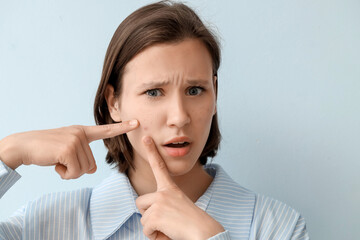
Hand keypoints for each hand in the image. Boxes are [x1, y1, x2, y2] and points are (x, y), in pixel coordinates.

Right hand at [0, 120, 138, 178]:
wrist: (24, 146)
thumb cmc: (46, 149)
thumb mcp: (67, 150)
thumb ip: (81, 157)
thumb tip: (90, 171)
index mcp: (82, 132)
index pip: (105, 130)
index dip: (122, 127)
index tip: (137, 123)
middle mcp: (81, 133)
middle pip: (92, 165)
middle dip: (76, 169)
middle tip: (61, 160)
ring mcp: (75, 140)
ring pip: (84, 170)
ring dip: (70, 172)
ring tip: (57, 161)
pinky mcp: (69, 149)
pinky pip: (75, 173)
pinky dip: (65, 174)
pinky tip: (55, 164)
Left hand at [136, 136, 224, 239]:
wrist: (204, 232)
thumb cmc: (193, 224)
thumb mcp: (178, 208)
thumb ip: (164, 207)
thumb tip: (150, 218)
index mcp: (171, 188)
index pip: (159, 166)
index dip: (152, 152)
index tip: (146, 138)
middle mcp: (164, 192)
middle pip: (140, 202)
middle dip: (148, 215)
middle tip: (165, 221)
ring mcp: (160, 201)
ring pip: (143, 218)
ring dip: (153, 228)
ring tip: (170, 228)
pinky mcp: (156, 214)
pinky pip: (146, 229)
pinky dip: (154, 235)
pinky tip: (167, 233)